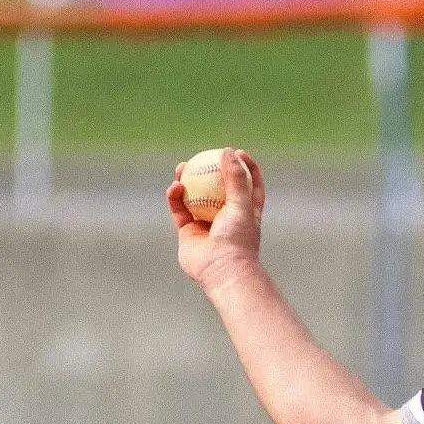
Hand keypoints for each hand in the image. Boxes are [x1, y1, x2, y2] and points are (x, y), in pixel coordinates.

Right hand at [169, 148, 263, 290]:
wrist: (221, 272)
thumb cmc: (237, 240)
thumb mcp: (241, 204)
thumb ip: (236, 178)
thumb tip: (228, 151)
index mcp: (245, 212)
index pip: (248, 184)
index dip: (244, 166)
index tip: (236, 151)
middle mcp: (225, 217)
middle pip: (217, 188)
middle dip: (208, 170)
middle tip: (202, 156)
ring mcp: (206, 225)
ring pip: (194, 197)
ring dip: (187, 181)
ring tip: (182, 167)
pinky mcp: (188, 233)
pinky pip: (179, 210)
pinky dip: (175, 198)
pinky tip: (174, 187)